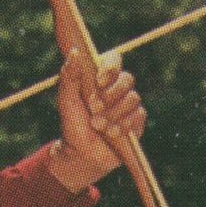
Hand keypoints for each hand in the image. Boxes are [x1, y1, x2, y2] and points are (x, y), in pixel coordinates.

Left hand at [47, 50, 146, 191]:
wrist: (81, 155)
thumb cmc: (73, 126)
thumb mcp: (66, 101)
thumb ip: (69, 77)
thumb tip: (74, 51)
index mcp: (102, 79)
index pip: (115, 59)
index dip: (111, 67)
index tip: (99, 82)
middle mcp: (118, 89)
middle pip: (127, 79)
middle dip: (111, 95)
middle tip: (94, 108)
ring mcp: (129, 106)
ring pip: (133, 99)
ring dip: (114, 114)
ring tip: (98, 126)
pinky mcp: (137, 122)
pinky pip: (139, 116)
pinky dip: (124, 125)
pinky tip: (112, 133)